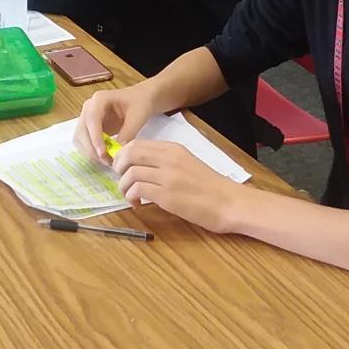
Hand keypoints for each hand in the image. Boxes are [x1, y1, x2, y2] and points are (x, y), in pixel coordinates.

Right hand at [74, 84, 156, 163]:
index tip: (102, 153)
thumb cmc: (140, 104)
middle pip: (81, 131)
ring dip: (90, 152)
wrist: (140, 99)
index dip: (95, 137)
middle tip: (107, 161)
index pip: (92, 119)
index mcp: (100, 99)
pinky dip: (91, 152)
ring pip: (79, 138)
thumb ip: (128, 133)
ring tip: (107, 161)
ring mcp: (87, 118)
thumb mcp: (138, 116)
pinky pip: (84, 142)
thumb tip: (117, 151)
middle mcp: (89, 108)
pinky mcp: (89, 128)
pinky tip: (104, 157)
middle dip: (91, 148)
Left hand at [113, 140, 241, 232]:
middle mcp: (169, 159)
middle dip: (118, 167)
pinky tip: (138, 204)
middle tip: (121, 179)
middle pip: (129, 154)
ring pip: (131, 174)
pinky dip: (132, 198)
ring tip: (130, 196)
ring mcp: (168, 177)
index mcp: (173, 149)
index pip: (137, 143)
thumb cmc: (211, 187)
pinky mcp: (168, 195)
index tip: (122, 167)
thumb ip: (166, 162)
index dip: (123, 155)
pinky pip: (138, 190)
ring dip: (124, 186)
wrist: (230, 202)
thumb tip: (141, 167)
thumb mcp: (187, 164)